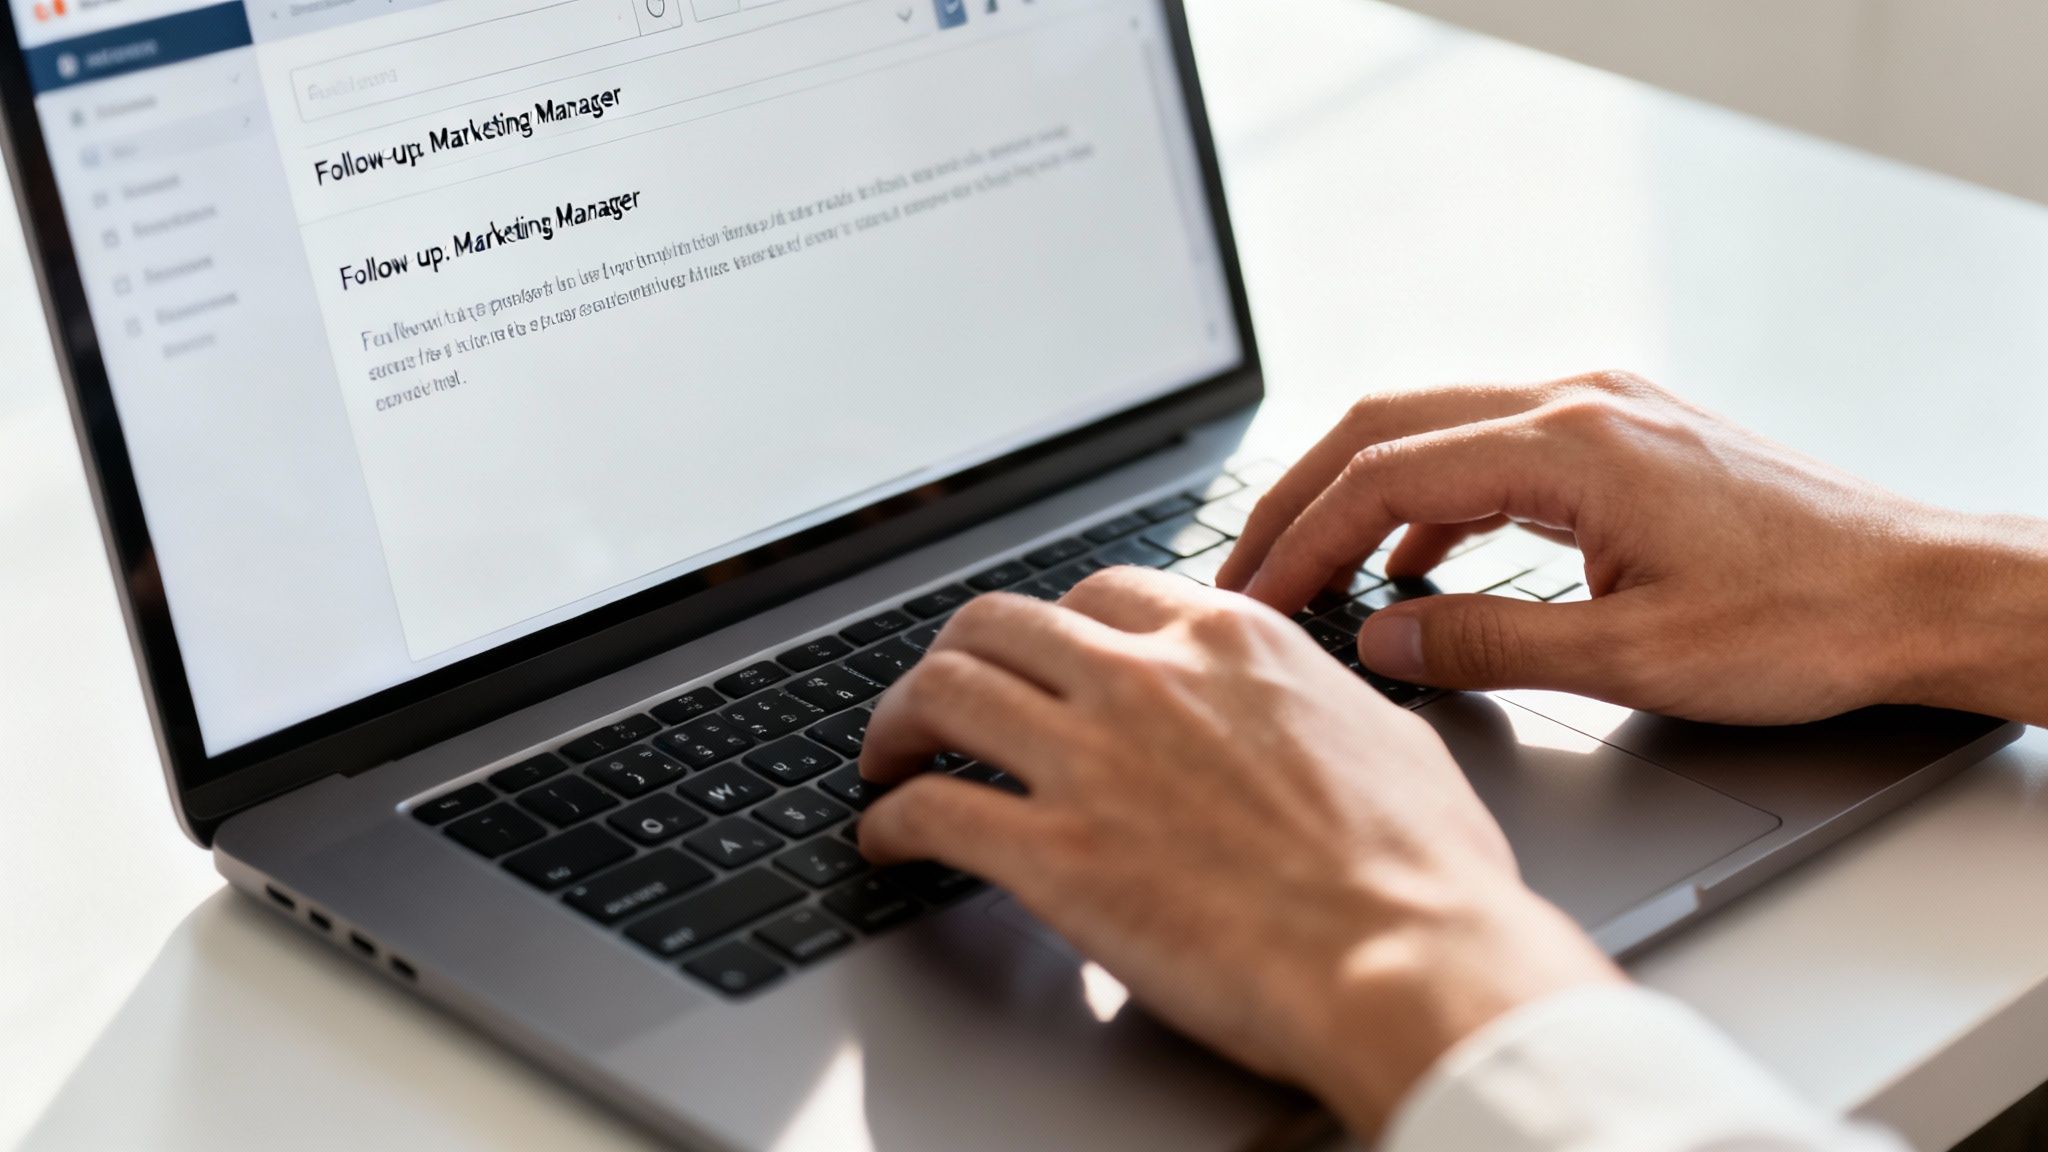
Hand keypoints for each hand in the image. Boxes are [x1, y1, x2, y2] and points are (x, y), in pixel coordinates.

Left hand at [856, 569, 1618, 1136]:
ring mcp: (1093, 760)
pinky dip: (892, 822)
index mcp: (1230, 640)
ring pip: (944, 692)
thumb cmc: (1423, 871)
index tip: (1039, 663)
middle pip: (998, 623)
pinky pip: (932, 810)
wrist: (1411, 961)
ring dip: (898, 722)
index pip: (1103, 593)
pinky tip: (889, 840)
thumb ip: (1309, 703)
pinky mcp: (1053, 853)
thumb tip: (1304, 711)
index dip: (1053, 630)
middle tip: (937, 700)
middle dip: (953, 657)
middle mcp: (1148, 677)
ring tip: (888, 756)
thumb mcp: (1382, 733)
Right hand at [1218, 371, 2047, 724]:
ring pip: (1436, 430)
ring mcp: (1605, 412)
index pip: (1386, 474)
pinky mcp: (1626, 439)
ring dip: (1365, 497)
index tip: (1255, 595)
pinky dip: (1434, 502)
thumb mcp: (1633, 657)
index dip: (1302, 538)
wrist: (1923, 593)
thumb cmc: (1806, 623)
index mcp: (1572, 445)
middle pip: (1390, 425)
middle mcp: (1580, 403)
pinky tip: (1421, 564)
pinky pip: (1493, 452)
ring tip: (1315, 572)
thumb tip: (1382, 635)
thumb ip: (1489, 643)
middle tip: (1247, 570)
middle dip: (1305, 499)